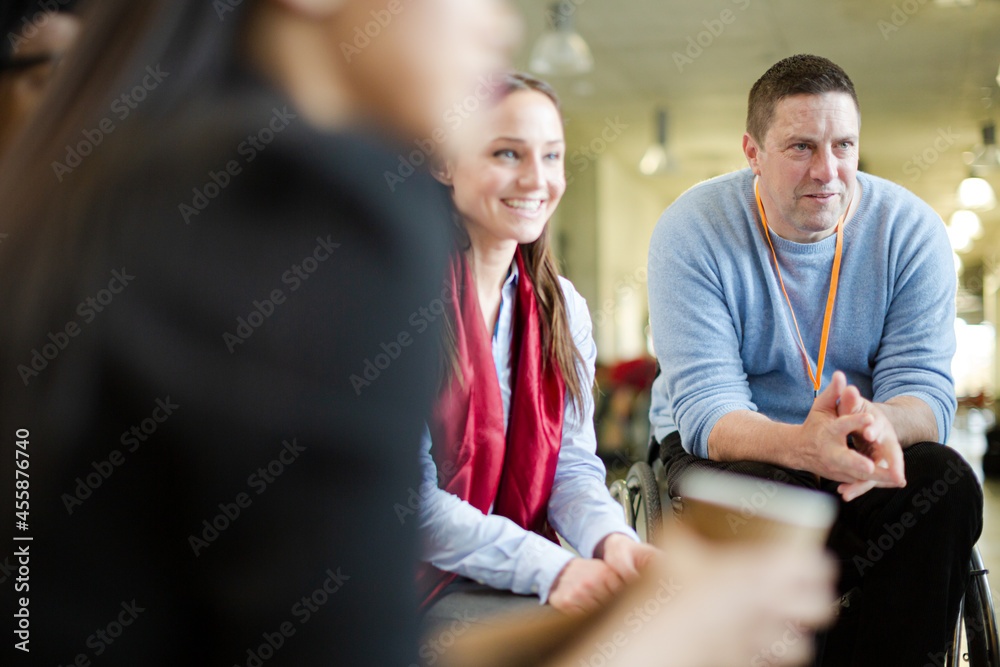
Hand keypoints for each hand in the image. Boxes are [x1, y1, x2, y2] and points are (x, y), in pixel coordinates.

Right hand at [549, 525, 836, 666]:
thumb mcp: (673, 544)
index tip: (814, 558)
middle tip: (807, 589)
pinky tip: (762, 645)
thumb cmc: (666, 594)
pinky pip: (775, 662)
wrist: (654, 638)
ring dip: (798, 632)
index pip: (816, 567)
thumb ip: (687, 531)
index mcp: (762, 574)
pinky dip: (773, 654)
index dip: (819, 562)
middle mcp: (771, 609)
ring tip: (787, 622)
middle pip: (820, 608)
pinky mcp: (748, 662)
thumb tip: (687, 523)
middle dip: (817, 598)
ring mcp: (761, 641)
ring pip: (803, 643)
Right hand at [794, 371, 896, 494]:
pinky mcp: (842, 477)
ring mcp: (836, 467)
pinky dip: (877, 483)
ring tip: (895, 478)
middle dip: (858, 464)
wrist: (800, 450)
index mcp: (828, 432)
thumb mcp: (821, 407)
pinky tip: (893, 482)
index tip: (869, 418)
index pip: (841, 425)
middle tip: (871, 466)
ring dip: (876, 477)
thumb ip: (833, 393)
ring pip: (857, 475)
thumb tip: (840, 375)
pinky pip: (861, 481)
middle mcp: (831, 452)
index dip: (854, 421)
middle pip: (846, 459)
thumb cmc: (815, 426)